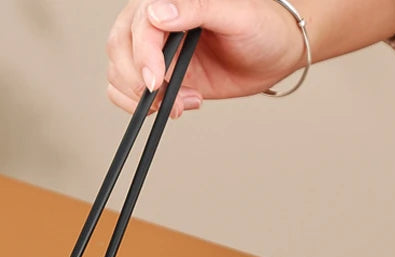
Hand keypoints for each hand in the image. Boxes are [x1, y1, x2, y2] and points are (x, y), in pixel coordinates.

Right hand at [106, 0, 308, 116]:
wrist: (275, 55)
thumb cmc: (264, 28)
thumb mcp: (237, 14)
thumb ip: (197, 8)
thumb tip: (159, 12)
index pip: (139, 24)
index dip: (142, 55)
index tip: (155, 81)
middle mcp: (156, 21)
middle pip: (119, 48)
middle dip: (137, 80)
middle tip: (165, 97)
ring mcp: (155, 51)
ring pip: (118, 73)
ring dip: (143, 98)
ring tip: (182, 102)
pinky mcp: (158, 76)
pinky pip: (125, 92)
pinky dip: (144, 108)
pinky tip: (177, 105)